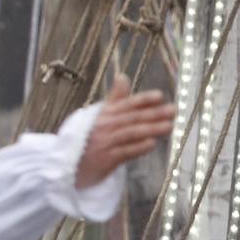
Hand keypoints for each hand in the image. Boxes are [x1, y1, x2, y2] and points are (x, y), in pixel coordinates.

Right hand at [75, 74, 175, 188]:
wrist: (67, 164)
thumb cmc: (86, 138)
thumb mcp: (97, 115)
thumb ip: (114, 98)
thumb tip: (122, 76)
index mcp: (103, 114)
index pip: (125, 104)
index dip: (142, 100)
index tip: (159, 97)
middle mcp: (103, 127)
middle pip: (131, 118)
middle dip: (153, 114)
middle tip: (172, 111)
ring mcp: (104, 143)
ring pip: (130, 133)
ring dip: (150, 129)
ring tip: (168, 126)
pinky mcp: (105, 160)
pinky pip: (124, 152)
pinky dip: (138, 148)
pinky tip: (151, 144)